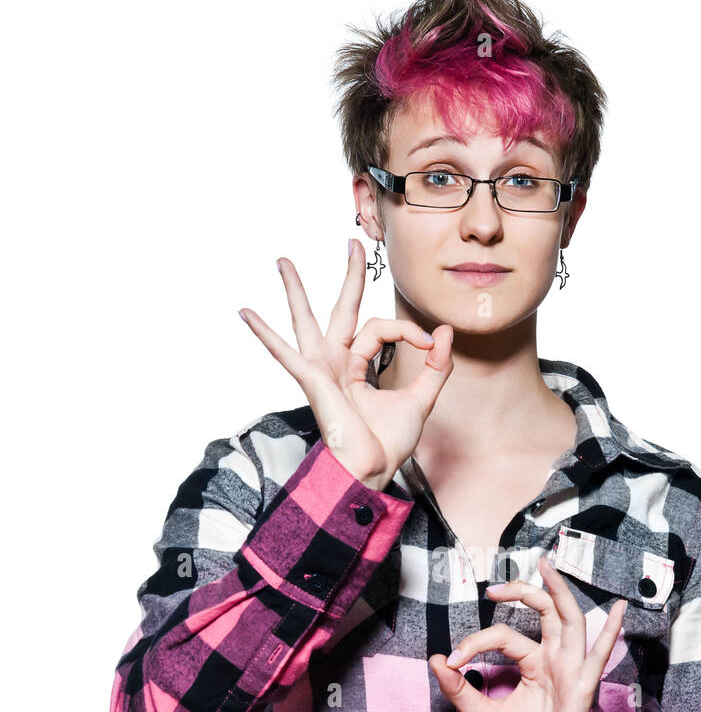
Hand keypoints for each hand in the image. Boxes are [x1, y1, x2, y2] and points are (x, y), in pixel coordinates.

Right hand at [238, 246, 453, 488]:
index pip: (383, 328)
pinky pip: (284, 353)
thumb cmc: (387, 442)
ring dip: (295, 289)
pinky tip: (245, 313)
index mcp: (358, 366)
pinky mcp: (312, 379)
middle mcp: (337, 362)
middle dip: (349, 276)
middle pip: (344, 309)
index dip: (409, 330)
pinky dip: (264, 333)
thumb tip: (444, 332)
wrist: (371, 468)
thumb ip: (436, 366)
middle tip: (353, 242)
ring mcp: (321, 369)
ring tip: (283, 260)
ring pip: (307, 320)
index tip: (429, 344)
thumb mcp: (421, 399)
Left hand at [429, 555, 627, 711]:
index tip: (453, 659)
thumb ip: (458, 689)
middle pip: (545, 612)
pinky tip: (621, 609)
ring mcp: (571, 669)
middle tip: (495, 587)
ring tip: (546, 566)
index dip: (476, 642)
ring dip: (560, 592)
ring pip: (570, 621)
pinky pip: (600, 657)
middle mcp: (555, 659)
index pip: (504, 635)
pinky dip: (612, 633)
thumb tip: (436, 659)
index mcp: (533, 663)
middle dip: (523, 592)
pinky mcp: (582, 686)